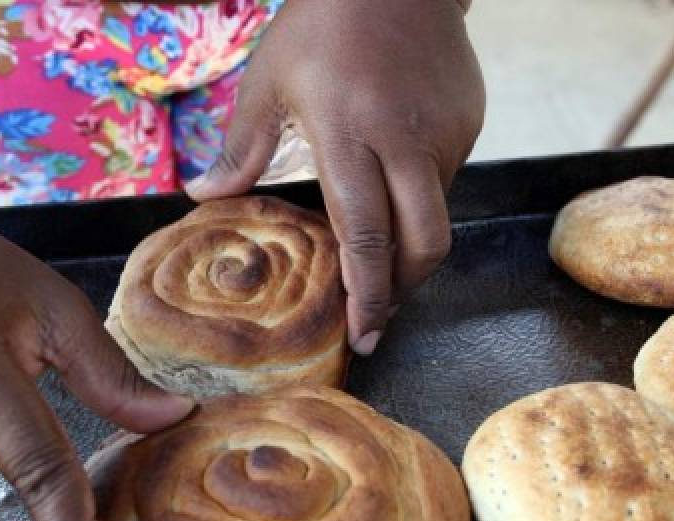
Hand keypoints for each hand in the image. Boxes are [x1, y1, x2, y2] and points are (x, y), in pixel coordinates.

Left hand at [186, 0, 484, 353]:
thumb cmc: (320, 24)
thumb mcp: (268, 79)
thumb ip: (242, 146)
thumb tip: (204, 198)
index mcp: (349, 133)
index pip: (365, 237)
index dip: (366, 296)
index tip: (362, 335)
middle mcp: (405, 141)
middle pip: (421, 245)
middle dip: (402, 290)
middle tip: (377, 315)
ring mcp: (446, 133)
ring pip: (437, 216)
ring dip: (410, 245)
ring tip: (380, 253)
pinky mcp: (469, 122)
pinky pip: (447, 179)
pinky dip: (422, 198)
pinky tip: (396, 182)